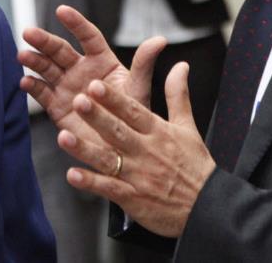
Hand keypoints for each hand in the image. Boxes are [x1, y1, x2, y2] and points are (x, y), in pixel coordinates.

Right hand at [19, 5, 165, 142]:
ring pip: (47, 68)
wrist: (122, 151)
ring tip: (22, 55)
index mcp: (103, 61)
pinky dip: (32, 86)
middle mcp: (81, 70)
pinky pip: (42, 93)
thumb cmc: (134, 118)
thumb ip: (143, 65)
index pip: (88, 37)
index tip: (62, 11)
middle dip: (44, 41)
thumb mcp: (139, 90)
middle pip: (60, 50)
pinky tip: (24, 81)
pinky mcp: (57, 107)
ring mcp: (67, 87)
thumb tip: (160, 39)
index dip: (76, 23)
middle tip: (28, 32)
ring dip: (34, 61)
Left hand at [59, 64, 216, 237]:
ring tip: (64, 136)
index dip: (114, 99)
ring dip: (84, 149)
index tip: (96, 85)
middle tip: (78, 101)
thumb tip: (180, 65)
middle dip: (97, 116)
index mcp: (158, 132)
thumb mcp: (188, 126)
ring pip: (107, 159)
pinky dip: (91, 183)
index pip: (133, 112)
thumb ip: (177, 94)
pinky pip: (108, 189)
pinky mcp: (133, 199)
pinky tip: (72, 175)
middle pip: (117, 131)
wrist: (208, 206)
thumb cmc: (195, 165)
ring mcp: (138, 176)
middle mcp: (146, 151)